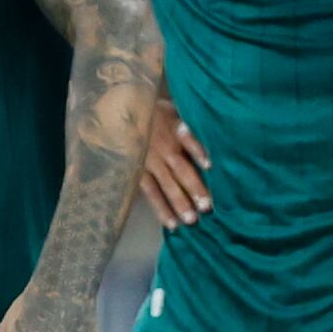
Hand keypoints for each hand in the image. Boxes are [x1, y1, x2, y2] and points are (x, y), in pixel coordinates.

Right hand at [141, 102, 208, 228]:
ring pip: (166, 185)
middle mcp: (164, 149)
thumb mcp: (172, 108)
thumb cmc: (153, 111)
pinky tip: (171, 223)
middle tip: (207, 207)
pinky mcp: (139, 173)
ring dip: (179, 203)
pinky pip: (151, 193)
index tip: (210, 165)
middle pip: (180, 169)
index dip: (198, 152)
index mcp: (174, 130)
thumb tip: (213, 129)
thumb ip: (188, 122)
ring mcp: (150, 163)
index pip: (189, 141)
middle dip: (194, 187)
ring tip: (191, 220)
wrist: (118, 113)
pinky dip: (160, 208)